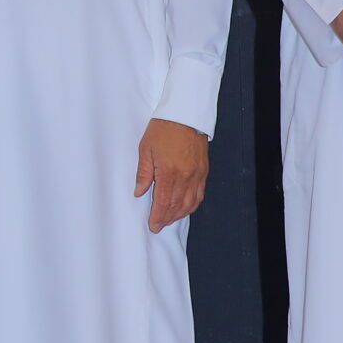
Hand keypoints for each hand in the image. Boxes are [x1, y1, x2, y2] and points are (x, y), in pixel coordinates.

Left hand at [134, 117, 209, 233]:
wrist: (185, 115)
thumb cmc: (163, 130)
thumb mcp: (145, 150)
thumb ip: (143, 174)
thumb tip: (139, 192)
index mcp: (169, 172)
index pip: (164, 202)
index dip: (158, 216)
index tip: (153, 225)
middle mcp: (186, 176)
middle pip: (177, 205)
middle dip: (167, 218)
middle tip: (159, 226)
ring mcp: (197, 174)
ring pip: (190, 202)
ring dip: (180, 214)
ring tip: (170, 220)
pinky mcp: (203, 171)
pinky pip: (199, 194)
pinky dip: (192, 204)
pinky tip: (185, 208)